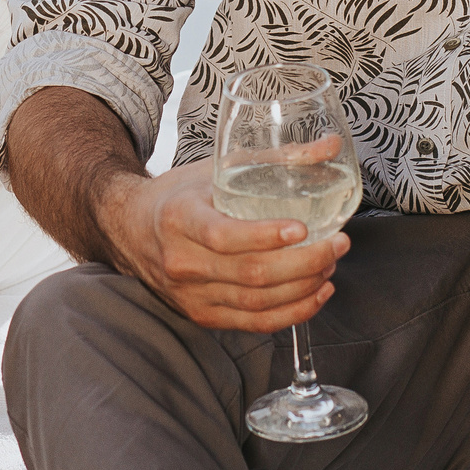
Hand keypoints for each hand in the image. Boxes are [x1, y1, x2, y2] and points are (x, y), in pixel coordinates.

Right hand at [94, 158, 346, 331]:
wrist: (132, 229)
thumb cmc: (179, 194)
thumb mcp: (216, 167)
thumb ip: (275, 158)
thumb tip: (331, 147)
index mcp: (180, 218)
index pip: (224, 236)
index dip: (266, 236)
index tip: (302, 227)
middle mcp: (181, 261)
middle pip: (250, 273)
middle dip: (304, 262)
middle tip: (337, 243)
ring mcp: (191, 294)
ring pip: (256, 303)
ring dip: (303, 288)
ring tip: (330, 265)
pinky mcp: (202, 315)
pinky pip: (253, 323)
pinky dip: (291, 313)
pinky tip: (315, 295)